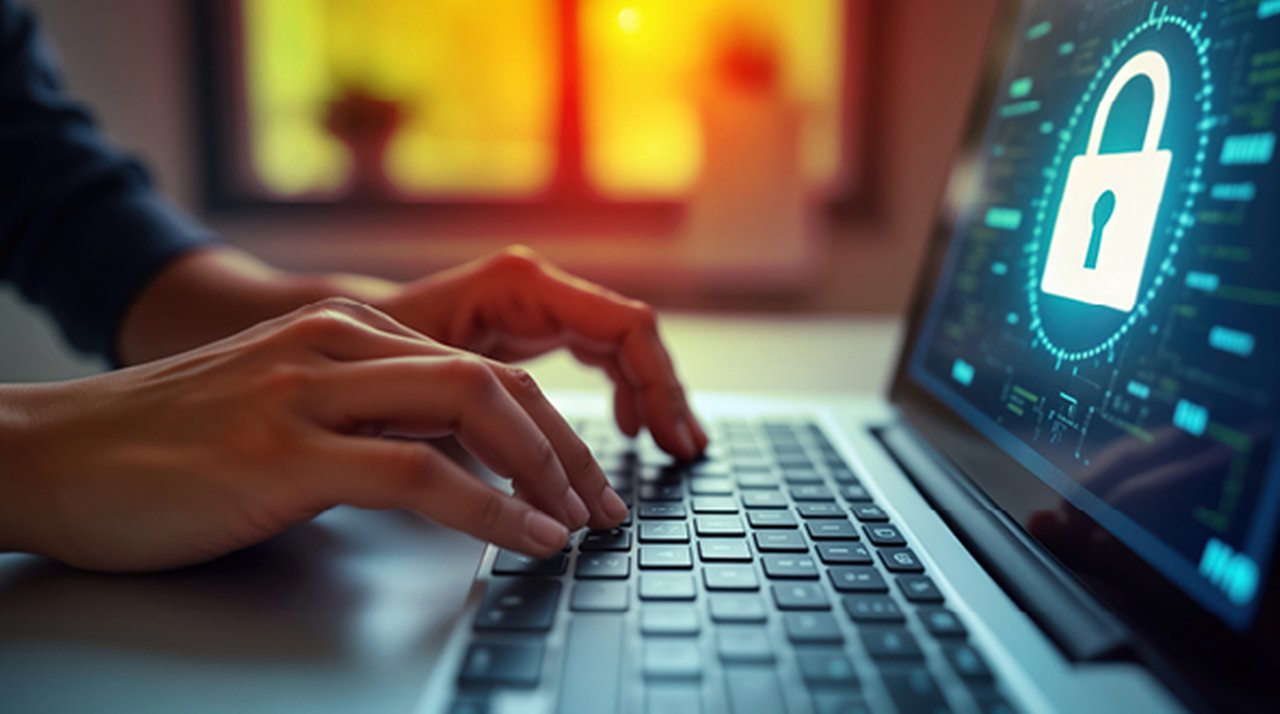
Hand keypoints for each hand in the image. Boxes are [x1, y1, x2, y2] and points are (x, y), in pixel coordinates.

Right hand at [0, 299, 627, 571]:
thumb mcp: (285, 412)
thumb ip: (363, 419)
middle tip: (600, 505)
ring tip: (579, 523)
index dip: (548, 424)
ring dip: (545, 470)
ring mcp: (310, 389)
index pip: (481, 366)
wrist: (51, 455)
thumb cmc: (168, 447)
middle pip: (494, 380)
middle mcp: (336, 343)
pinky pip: (420, 470)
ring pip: (471, 405)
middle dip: (565, 447)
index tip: (579, 479)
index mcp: (343, 331)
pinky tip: (526, 537)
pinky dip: (490, 508)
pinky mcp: (284, 448)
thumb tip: (450, 466)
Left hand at [373, 246, 708, 459]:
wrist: (323, 342)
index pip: (625, 327)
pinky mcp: (529, 325)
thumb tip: (545, 488)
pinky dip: (620, 391)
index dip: (658, 387)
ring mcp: (535, 302)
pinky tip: (625, 430)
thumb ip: (491, 426)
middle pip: (633, 335)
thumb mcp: (426, 397)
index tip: (669, 441)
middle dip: (664, 395)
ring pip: (621, 345)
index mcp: (520, 286)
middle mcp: (535, 285)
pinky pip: (598, 352)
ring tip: (669, 447)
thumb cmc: (361, 365)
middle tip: (684, 452)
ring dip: (649, 396)